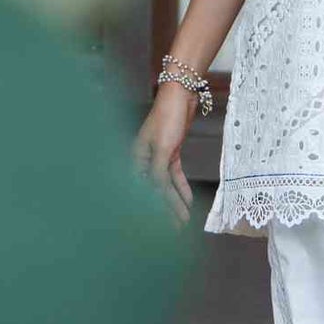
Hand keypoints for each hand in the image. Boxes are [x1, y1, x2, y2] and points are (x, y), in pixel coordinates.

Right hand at [133, 82, 195, 225]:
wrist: (180, 94)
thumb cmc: (167, 118)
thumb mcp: (163, 148)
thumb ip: (158, 173)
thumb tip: (157, 194)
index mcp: (136, 158)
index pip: (144, 190)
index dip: (152, 209)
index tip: (160, 226)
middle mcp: (144, 160)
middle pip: (154, 191)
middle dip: (165, 210)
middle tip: (175, 229)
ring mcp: (158, 156)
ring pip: (166, 185)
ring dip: (174, 202)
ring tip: (183, 220)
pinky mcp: (170, 152)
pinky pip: (174, 176)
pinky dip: (180, 188)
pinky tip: (186, 201)